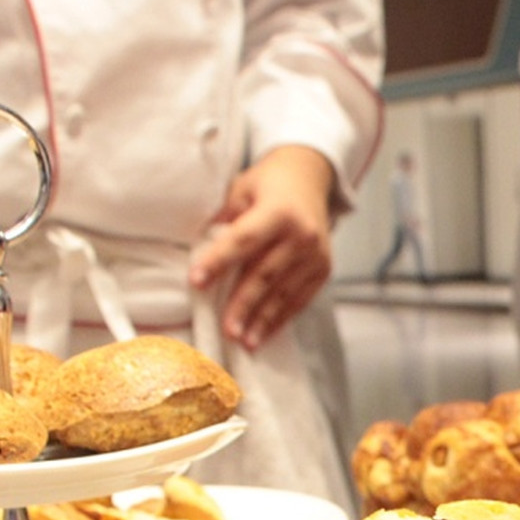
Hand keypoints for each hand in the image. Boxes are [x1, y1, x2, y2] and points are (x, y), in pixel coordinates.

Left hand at [188, 145, 337, 351]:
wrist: (310, 178)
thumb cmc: (268, 185)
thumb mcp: (242, 189)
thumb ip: (225, 219)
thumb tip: (202, 251)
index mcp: (279, 210)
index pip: (244, 240)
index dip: (219, 261)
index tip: (196, 281)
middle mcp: (302, 234)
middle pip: (265, 274)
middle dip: (243, 304)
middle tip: (227, 329)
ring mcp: (316, 255)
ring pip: (284, 293)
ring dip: (262, 320)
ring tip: (243, 341)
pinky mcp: (323, 270)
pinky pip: (299, 300)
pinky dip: (280, 319)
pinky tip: (263, 334)